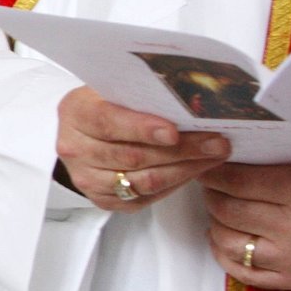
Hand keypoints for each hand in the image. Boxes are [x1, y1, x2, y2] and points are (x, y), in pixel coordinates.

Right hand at [56, 85, 229, 207]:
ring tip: (214, 156)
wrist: (84, 132)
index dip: (142, 128)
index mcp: (75, 113)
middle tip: (215, 142)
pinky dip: (175, 184)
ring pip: (143, 181)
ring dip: (185, 169)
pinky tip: (194, 170)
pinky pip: (145, 198)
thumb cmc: (107, 104)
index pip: (109, 121)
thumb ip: (141, 94)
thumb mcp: (114, 89)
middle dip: (181, 150)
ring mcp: (87, 179)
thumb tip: (191, 100)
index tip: (175, 131)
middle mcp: (75, 148)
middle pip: (132, 156)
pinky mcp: (103, 200)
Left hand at [200, 159, 290, 288]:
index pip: (237, 181)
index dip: (213, 170)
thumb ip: (272, 159)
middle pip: (228, 210)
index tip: (205, 164)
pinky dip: (224, 252)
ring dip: (215, 222)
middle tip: (211, 183)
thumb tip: (222, 152)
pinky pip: (242, 271)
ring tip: (220, 208)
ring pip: (227, 241)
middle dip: (212, 193)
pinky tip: (224, 236)